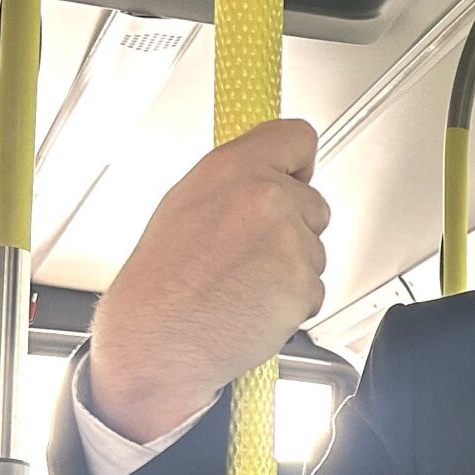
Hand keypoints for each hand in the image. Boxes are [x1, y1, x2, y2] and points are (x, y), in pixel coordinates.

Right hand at [87, 119, 329, 443]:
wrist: (159, 337)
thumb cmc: (164, 280)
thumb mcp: (187, 203)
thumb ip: (235, 183)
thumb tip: (267, 174)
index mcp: (233, 168)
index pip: (298, 137)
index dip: (298, 164)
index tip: (293, 177)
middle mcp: (266, 197)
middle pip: (315, 203)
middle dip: (294, 228)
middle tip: (250, 254)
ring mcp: (289, 240)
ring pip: (315, 251)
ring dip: (291, 269)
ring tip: (244, 284)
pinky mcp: (304, 283)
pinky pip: (314, 290)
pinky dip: (292, 302)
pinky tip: (253, 305)